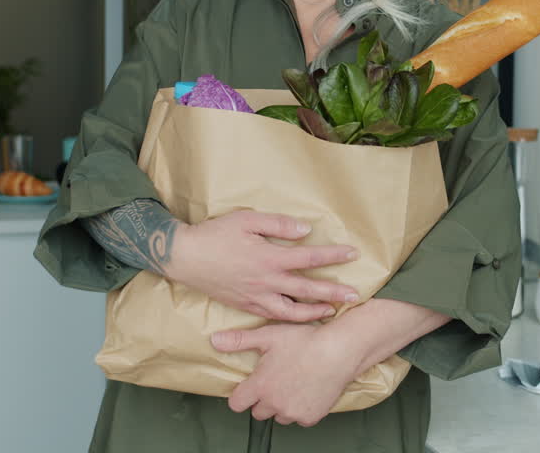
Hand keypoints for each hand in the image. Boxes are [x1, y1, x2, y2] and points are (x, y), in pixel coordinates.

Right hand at [161, 208, 359, 321]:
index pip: (309, 258)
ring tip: (331, 311)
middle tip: (355, 295)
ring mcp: (256, 298)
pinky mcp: (245, 306)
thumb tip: (305, 230)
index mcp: (270, 258)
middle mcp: (266, 282)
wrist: (185, 257)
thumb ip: (278, 224)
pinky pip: (273, 317)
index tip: (352, 254)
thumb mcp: (247, 220)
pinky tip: (299, 316)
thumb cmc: (215, 234)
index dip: (333, 256)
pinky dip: (290, 319)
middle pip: (307, 290)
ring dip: (314, 311)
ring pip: (292, 311)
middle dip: (333, 292)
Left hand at [211, 323, 360, 426]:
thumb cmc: (305, 341)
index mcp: (260, 386)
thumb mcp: (269, 336)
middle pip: (258, 412)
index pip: (236, 403)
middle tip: (277, 380)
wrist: (340, 351)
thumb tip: (214, 340)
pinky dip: (301, 408)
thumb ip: (240, 341)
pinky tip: (308, 389)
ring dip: (282, 405)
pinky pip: (299, 418)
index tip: (250, 386)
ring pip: (279, 416)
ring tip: (293, 383)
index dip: (242, 394)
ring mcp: (292, 413)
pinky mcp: (310, 417)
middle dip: (264, 398)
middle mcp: (274, 404)